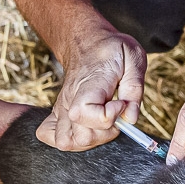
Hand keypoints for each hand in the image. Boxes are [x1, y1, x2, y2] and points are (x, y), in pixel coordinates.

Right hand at [38, 26, 146, 150]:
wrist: (86, 41)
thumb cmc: (111, 49)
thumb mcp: (133, 58)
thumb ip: (134, 89)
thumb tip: (130, 118)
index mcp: (89, 85)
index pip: (87, 113)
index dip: (110, 115)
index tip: (121, 103)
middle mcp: (70, 99)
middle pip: (80, 136)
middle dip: (106, 133)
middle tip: (116, 113)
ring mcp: (62, 107)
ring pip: (66, 142)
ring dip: (90, 140)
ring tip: (104, 124)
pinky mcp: (58, 112)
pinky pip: (50, 135)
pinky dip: (68, 140)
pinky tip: (85, 129)